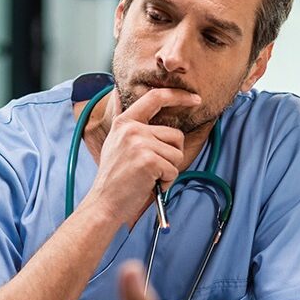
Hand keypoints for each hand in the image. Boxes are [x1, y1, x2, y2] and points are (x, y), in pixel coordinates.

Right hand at [85, 88, 198, 223]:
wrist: (104, 203)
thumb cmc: (116, 179)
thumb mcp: (117, 143)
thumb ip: (131, 127)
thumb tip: (133, 103)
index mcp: (125, 122)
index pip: (155, 97)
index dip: (178, 96)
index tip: (195, 99)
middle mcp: (132, 129)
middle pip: (176, 136)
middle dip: (173, 156)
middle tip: (154, 170)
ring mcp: (139, 144)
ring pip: (177, 154)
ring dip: (169, 171)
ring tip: (149, 178)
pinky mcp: (148, 161)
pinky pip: (173, 170)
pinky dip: (166, 182)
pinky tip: (149, 185)